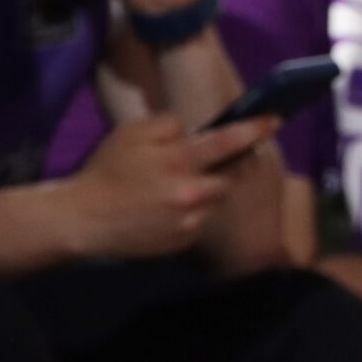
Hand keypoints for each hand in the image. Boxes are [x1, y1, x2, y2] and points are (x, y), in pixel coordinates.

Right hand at [65, 113, 274, 259]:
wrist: (87, 218)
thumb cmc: (108, 171)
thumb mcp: (130, 133)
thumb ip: (167, 126)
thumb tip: (193, 130)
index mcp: (176, 161)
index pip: (225, 142)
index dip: (252, 130)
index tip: (274, 121)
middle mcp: (190, 192)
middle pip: (229, 176)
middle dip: (222, 169)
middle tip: (199, 165)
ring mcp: (190, 219)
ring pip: (218, 199)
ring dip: (207, 190)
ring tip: (173, 189)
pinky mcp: (187, 240)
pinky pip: (204, 220)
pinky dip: (194, 211)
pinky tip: (166, 209)